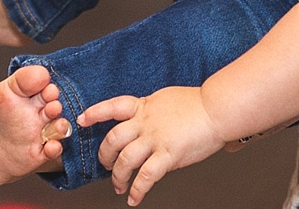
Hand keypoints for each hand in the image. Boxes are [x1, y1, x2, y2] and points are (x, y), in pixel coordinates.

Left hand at [81, 86, 230, 205]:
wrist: (217, 109)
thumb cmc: (196, 104)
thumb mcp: (165, 99)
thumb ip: (150, 110)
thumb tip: (142, 120)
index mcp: (144, 106)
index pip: (112, 107)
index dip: (95, 113)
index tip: (82, 120)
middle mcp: (145, 122)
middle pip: (113, 139)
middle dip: (104, 155)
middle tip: (105, 165)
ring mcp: (156, 138)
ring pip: (125, 160)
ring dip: (117, 177)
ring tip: (117, 186)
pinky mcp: (168, 155)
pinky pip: (146, 176)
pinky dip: (137, 190)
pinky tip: (134, 198)